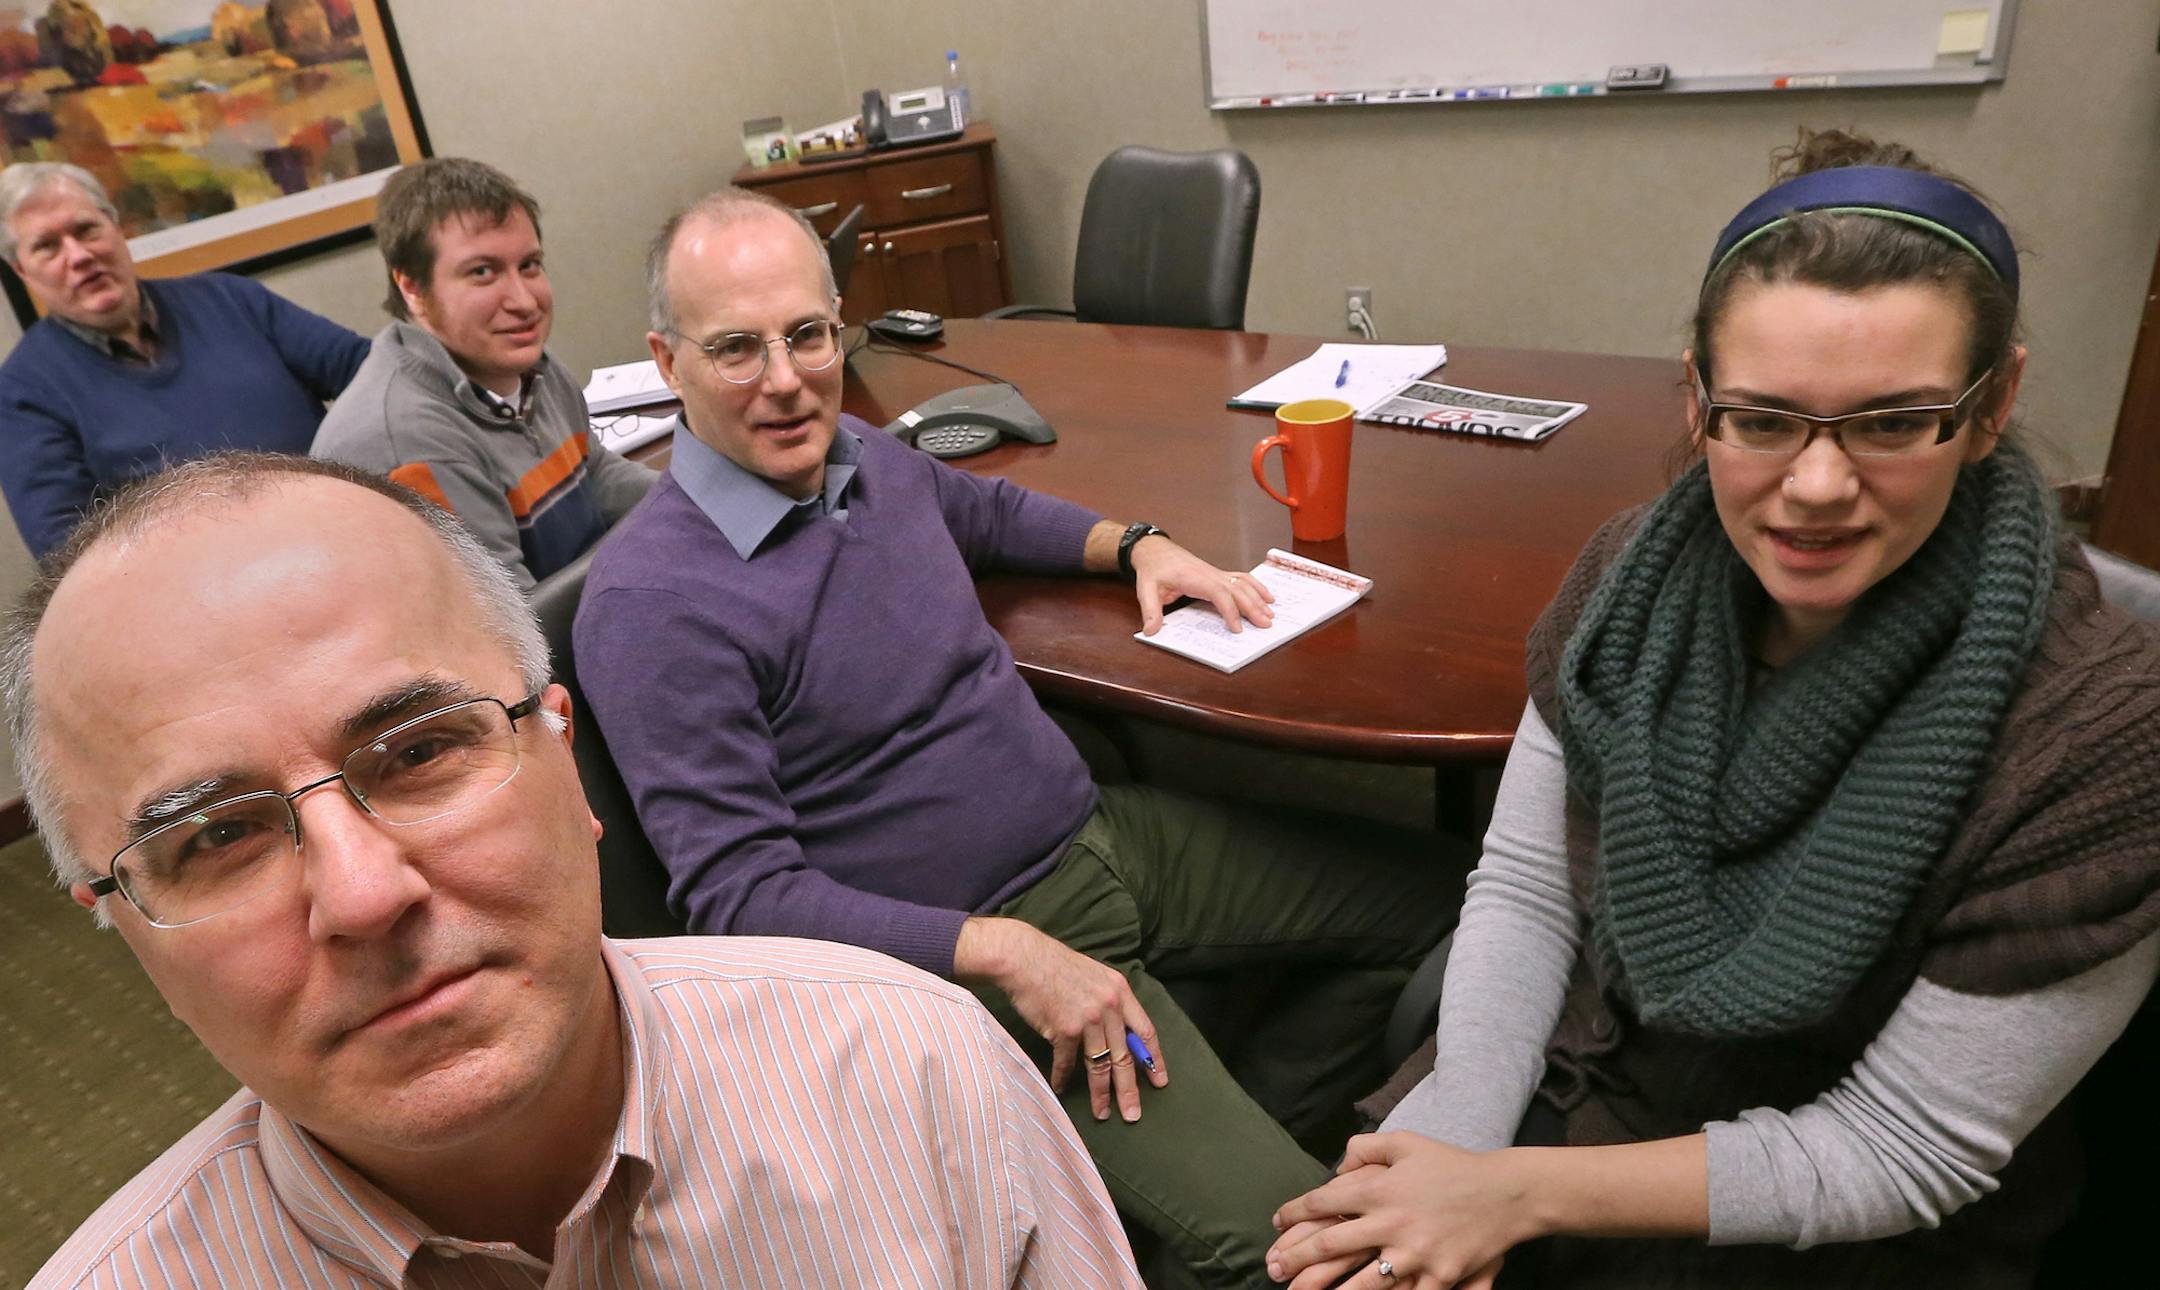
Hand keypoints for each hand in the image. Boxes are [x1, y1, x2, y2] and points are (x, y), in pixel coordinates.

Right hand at [954, 917, 1167, 1120]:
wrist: (1024, 958)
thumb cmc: (1055, 965)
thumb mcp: (1095, 975)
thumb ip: (1110, 1000)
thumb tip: (1118, 1029)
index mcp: (1120, 992)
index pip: (1145, 1032)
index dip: (1154, 1059)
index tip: (1160, 1081)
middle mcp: (1109, 1007)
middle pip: (1124, 1056)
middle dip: (1130, 1089)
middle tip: (1133, 1114)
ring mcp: (1088, 1019)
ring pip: (1099, 1065)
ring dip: (1101, 1094)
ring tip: (1103, 1113)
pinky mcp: (1064, 1029)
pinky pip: (1067, 1062)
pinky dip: (1063, 1078)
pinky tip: (1061, 1089)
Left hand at [1128, 535, 1274, 635]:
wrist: (1155, 550)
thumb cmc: (1153, 569)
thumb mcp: (1146, 590)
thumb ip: (1150, 611)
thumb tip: (1151, 631)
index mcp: (1195, 578)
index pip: (1219, 593)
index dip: (1230, 610)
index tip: (1237, 628)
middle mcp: (1210, 574)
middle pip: (1237, 590)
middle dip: (1253, 607)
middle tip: (1265, 625)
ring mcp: (1216, 573)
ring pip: (1243, 584)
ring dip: (1258, 598)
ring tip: (1270, 615)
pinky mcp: (1218, 574)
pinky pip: (1241, 579)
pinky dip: (1256, 587)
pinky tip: (1267, 597)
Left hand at [1268, 1135, 1533, 1287]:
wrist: (1507, 1193)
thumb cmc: (1453, 1165)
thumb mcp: (1406, 1142)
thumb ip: (1366, 1148)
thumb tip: (1337, 1167)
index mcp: (1380, 1188)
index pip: (1324, 1201)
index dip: (1294, 1212)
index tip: (1278, 1222)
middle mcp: (1391, 1222)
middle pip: (1330, 1244)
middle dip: (1296, 1257)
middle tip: (1274, 1267)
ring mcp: (1414, 1254)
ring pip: (1359, 1282)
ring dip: (1328, 1289)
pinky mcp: (1437, 1277)